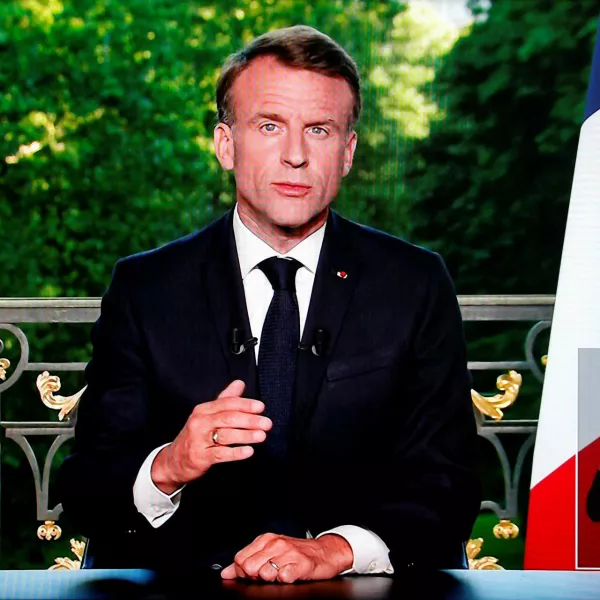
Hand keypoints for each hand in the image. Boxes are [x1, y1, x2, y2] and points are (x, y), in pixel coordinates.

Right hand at [151, 380, 271, 493]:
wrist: (174, 460)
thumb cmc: (196, 435)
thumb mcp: (208, 415)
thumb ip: (225, 399)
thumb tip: (240, 383)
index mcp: (204, 409)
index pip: (227, 403)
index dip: (245, 404)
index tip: (261, 407)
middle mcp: (200, 422)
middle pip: (228, 418)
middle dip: (250, 420)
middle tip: (267, 423)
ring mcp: (199, 439)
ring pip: (226, 435)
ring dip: (246, 435)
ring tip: (262, 436)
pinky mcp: (200, 456)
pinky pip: (220, 454)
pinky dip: (236, 453)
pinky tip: (249, 451)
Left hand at [221, 533, 353, 583]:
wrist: (325, 552)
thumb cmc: (297, 553)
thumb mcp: (270, 552)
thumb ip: (247, 560)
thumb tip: (225, 573)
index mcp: (265, 540)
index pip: (240, 559)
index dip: (243, 571)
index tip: (253, 573)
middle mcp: (275, 544)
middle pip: (249, 567)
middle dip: (255, 577)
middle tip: (268, 575)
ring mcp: (288, 553)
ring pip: (264, 573)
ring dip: (271, 579)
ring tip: (280, 574)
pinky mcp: (301, 564)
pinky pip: (283, 578)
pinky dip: (285, 581)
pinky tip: (290, 575)